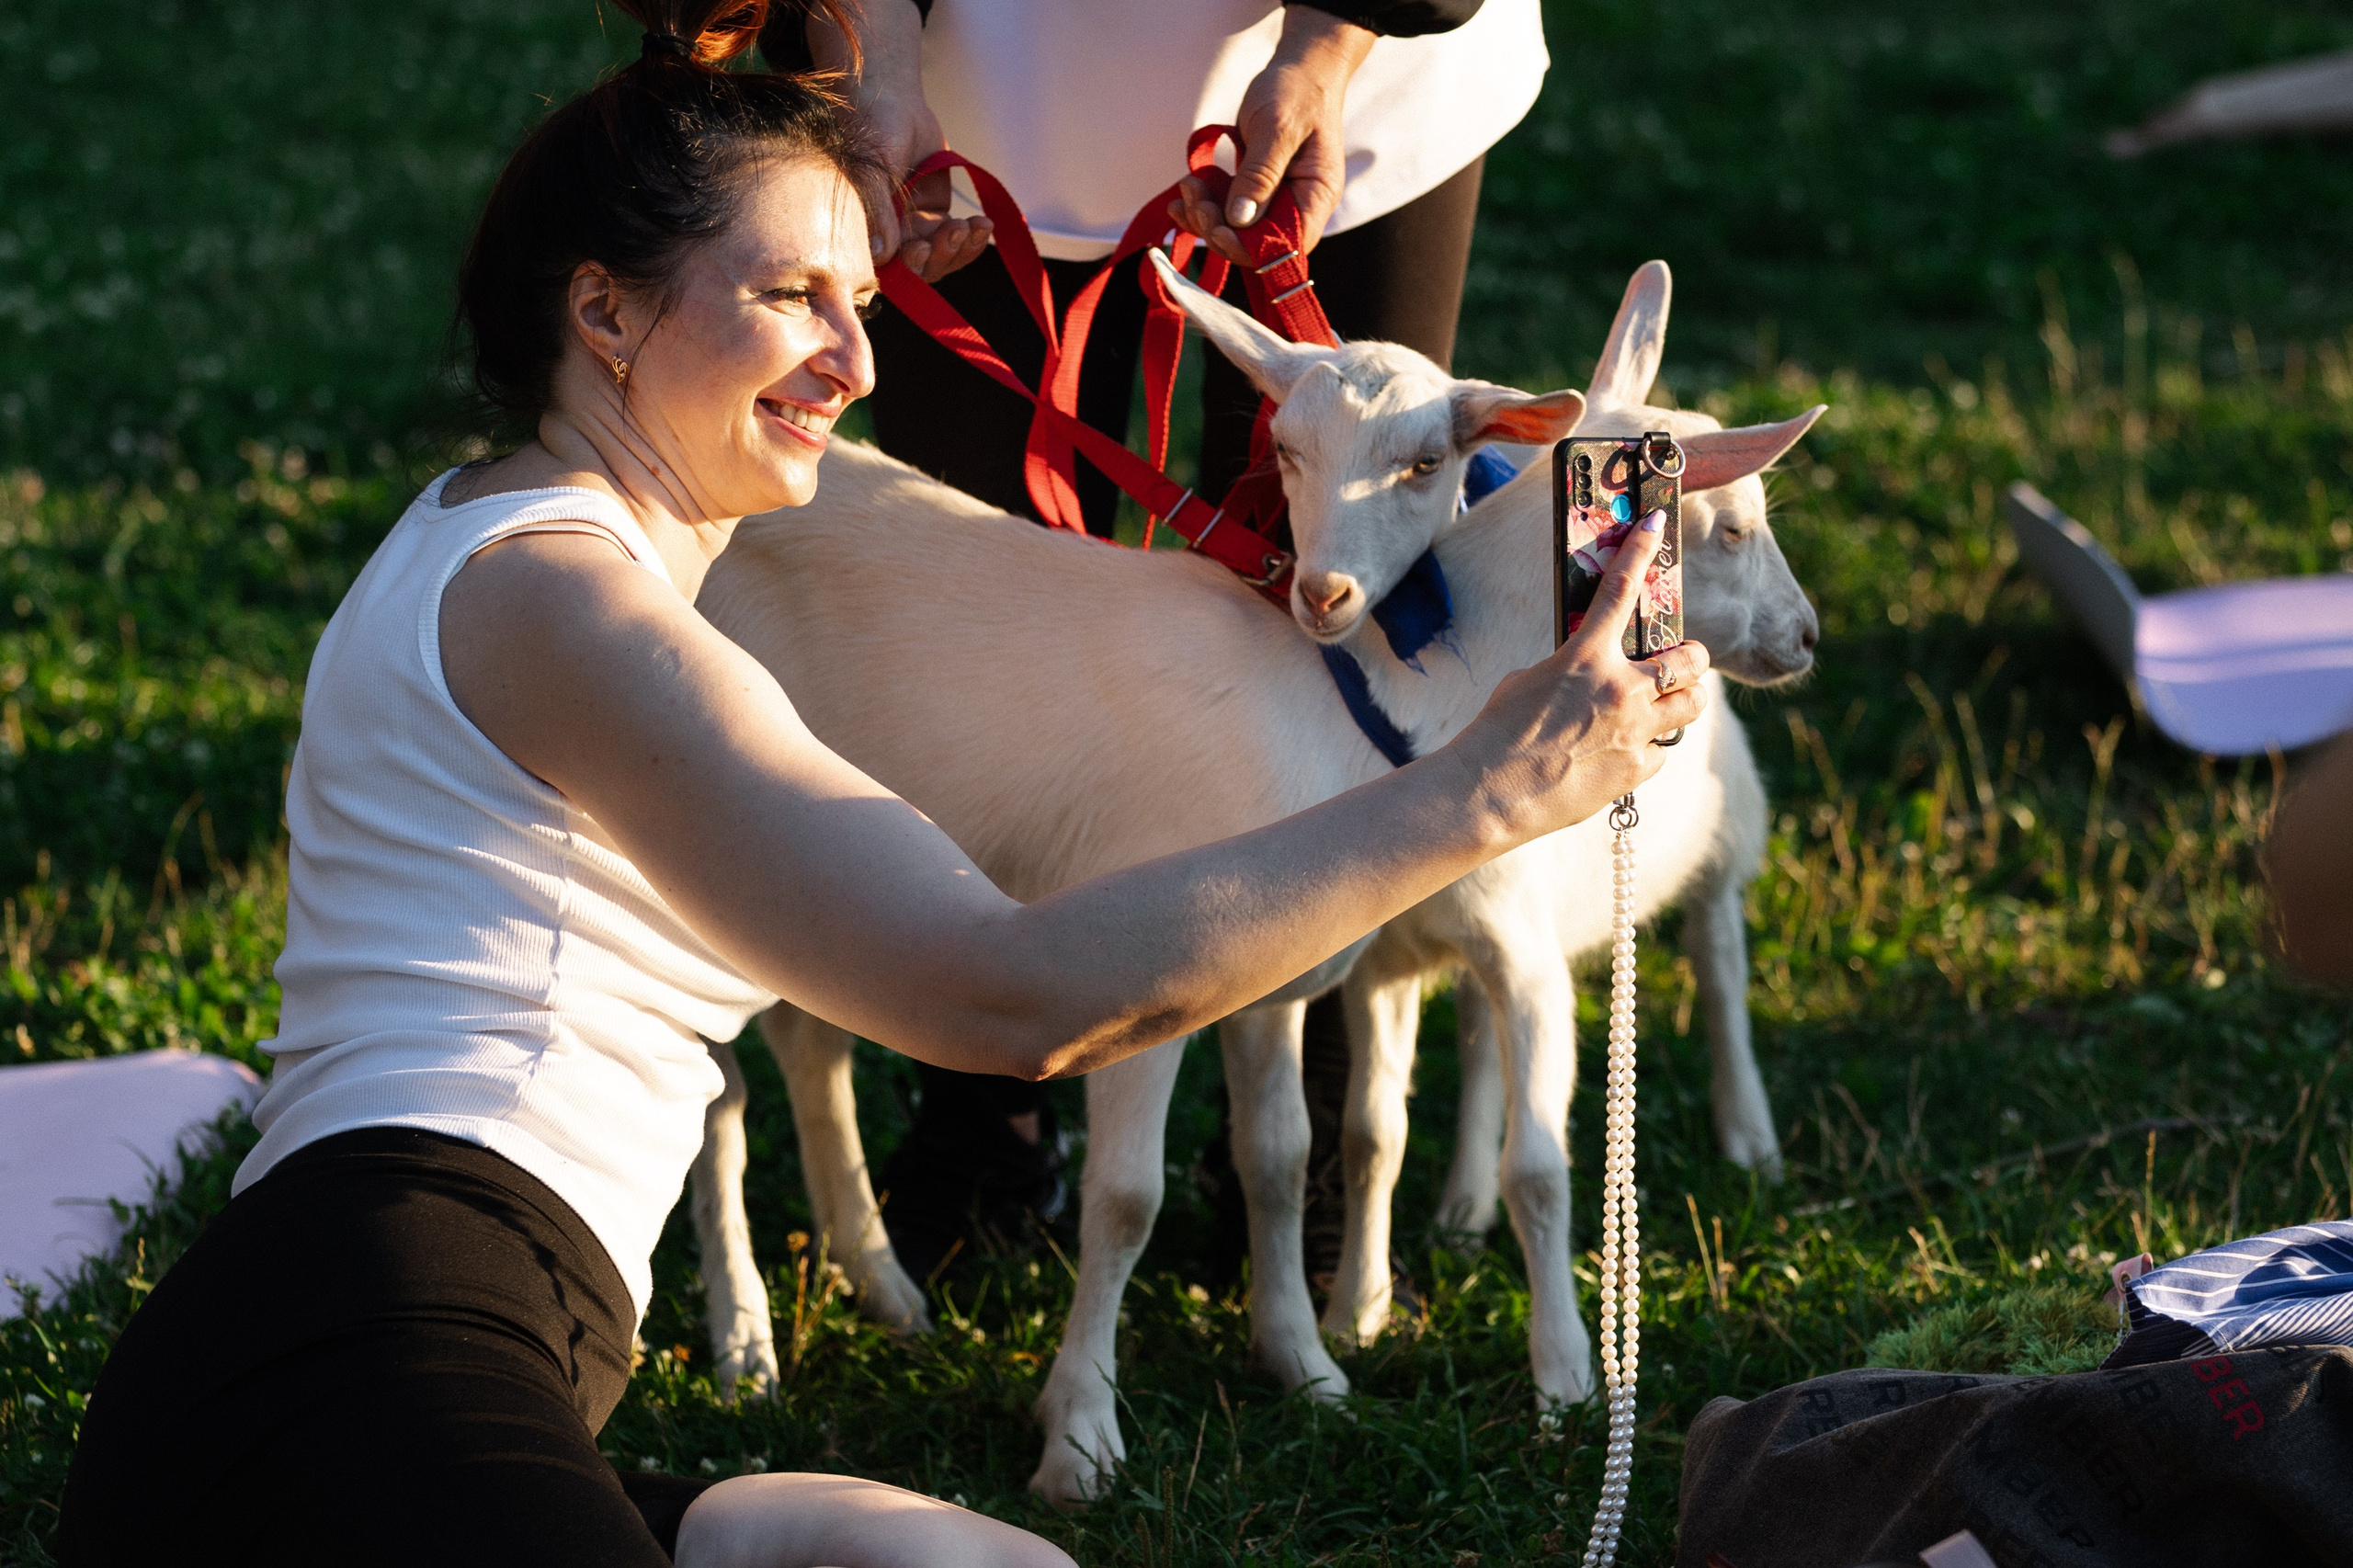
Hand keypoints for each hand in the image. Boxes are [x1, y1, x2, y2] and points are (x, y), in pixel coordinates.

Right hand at [807, 0, 992, 281]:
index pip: (888, 268)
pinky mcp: (936, 215)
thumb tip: (880, 254)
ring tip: (973, 227)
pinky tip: (983, 224)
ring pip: (943, 257)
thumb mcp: (872, 170)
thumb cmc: (871, 131)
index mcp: (865, 232)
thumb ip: (878, 211)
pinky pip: (958, 238)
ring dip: (961, 248)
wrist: (892, 101)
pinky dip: (973, 236)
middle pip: (920, 268)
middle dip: (941, 257)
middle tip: (954, 232)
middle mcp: (889, 236)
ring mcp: (914, 228)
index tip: (921, 248)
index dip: (907, 268)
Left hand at [1167, 7, 1374, 265]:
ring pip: (1237, 227)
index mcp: (1316, 196)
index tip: (1215, 229)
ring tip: (1187, 184)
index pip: (1286, 244)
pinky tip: (1184, 190)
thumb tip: (1239, 219)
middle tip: (1192, 196)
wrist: (1300, 67)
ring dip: (1206, 215)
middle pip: (1256, 242)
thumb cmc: (1296, 91)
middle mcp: (1299, 204)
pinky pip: (1229, 207)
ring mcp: (1277, 197)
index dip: (1249, 248)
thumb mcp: (1277, 129)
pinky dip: (1205, 203)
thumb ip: (1259, 174)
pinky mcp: (1257, 188)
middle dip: (1218, 227)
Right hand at [1445, 511, 1710, 843]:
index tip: (1654, 526)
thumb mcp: (1529, 682)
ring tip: (1662, 708)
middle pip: (1691, 660)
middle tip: (1676, 664)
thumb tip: (1594, 675)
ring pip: (1692, 706)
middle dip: (1689, 659)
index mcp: (1586, 657)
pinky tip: (1620, 755)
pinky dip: (1648, 749)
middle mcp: (1622, 690)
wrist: (1489, 794)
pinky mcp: (1638, 770)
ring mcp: (1635, 732)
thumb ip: (1572, 669)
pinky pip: (1661, 751)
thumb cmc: (1496, 734)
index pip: (1621, 590)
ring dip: (1682, 701)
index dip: (1641, 551)